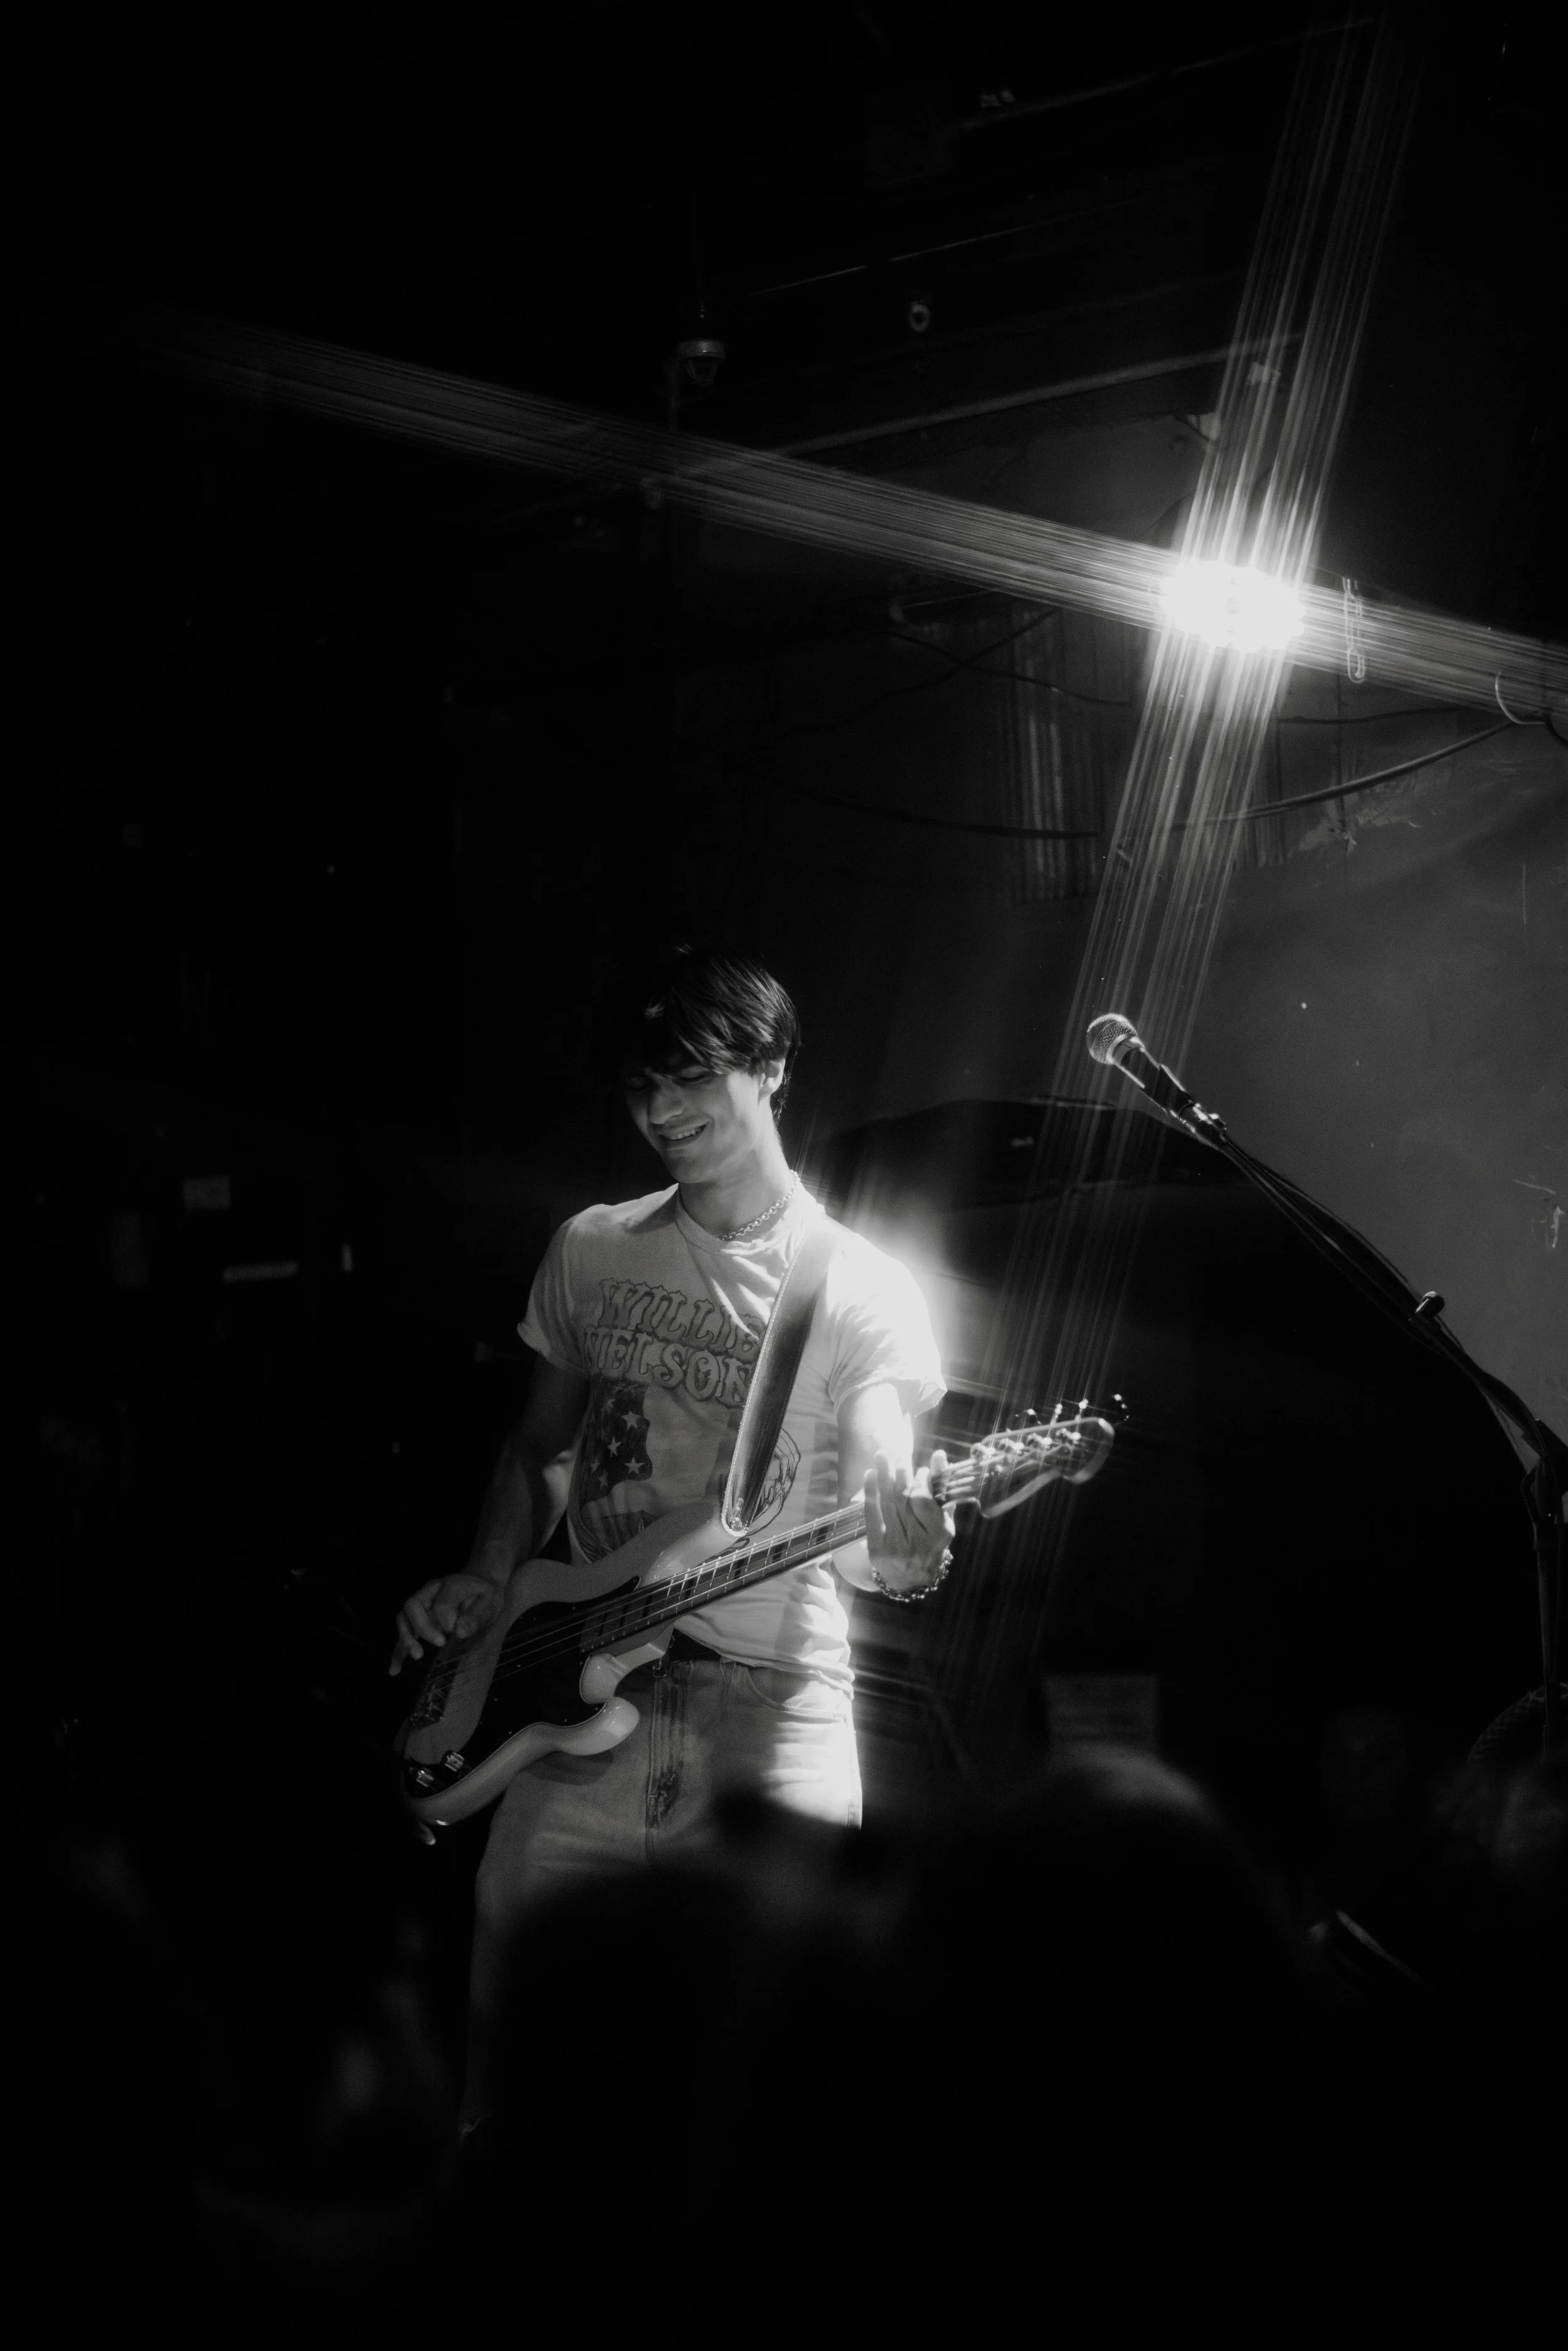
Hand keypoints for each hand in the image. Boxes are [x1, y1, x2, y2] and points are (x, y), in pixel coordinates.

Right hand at [389, 1573, 503, 1674]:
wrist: (479, 1586)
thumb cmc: (485, 1595)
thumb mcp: (490, 1601)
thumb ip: (476, 1615)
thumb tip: (459, 1632)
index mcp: (449, 1584)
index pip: (440, 1604)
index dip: (448, 1620)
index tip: (459, 1631)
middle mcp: (430, 1591)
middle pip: (413, 1605)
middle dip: (423, 1627)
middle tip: (440, 1643)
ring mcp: (421, 1605)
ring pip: (403, 1618)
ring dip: (407, 1637)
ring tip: (418, 1655)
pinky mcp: (418, 1620)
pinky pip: (404, 1634)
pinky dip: (398, 1652)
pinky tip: (395, 1670)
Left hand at [863, 1449, 955, 1597]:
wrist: (911, 1579)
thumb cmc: (930, 1543)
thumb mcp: (942, 1519)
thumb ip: (941, 1488)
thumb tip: (939, 1455)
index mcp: (938, 1536)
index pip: (924, 1500)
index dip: (920, 1480)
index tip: (920, 1469)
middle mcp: (918, 1543)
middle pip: (904, 1500)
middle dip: (900, 1473)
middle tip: (900, 1456)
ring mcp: (896, 1547)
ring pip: (887, 1504)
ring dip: (883, 1476)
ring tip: (882, 1456)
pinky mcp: (877, 1550)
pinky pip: (872, 1515)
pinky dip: (870, 1493)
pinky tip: (870, 1475)